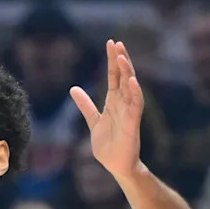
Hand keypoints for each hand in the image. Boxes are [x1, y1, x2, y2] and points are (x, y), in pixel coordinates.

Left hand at [70, 40, 144, 181]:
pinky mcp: (133, 124)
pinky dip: (135, 93)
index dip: (112, 61)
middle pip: (123, 77)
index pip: (114, 76)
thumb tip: (73, 89)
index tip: (110, 43)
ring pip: (130, 88)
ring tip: (122, 57)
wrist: (116, 166)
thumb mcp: (93, 121)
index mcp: (113, 102)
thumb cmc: (108, 145)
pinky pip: (136, 106)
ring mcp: (129, 113)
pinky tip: (133, 81)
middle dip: (120, 60)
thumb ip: (85, 105)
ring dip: (127, 72)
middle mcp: (123, 104)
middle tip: (116, 43)